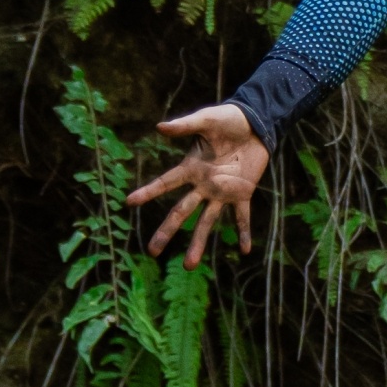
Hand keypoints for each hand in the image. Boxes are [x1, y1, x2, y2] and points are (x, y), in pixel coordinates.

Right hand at [126, 104, 269, 268]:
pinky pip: (242, 216)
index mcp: (192, 167)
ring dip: (198, 243)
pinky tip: (244, 250)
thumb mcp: (207, 119)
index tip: (129, 202)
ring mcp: (222, 191)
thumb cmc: (229, 119)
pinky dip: (244, 232)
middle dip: (166, 232)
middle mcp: (203, 184)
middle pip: (180, 212)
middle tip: (152, 252)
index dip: (148, 192)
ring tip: (189, 266)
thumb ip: (185, 125)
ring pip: (207, 222)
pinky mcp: (242, 192)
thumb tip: (159, 126)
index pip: (165, 183)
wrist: (256, 123)